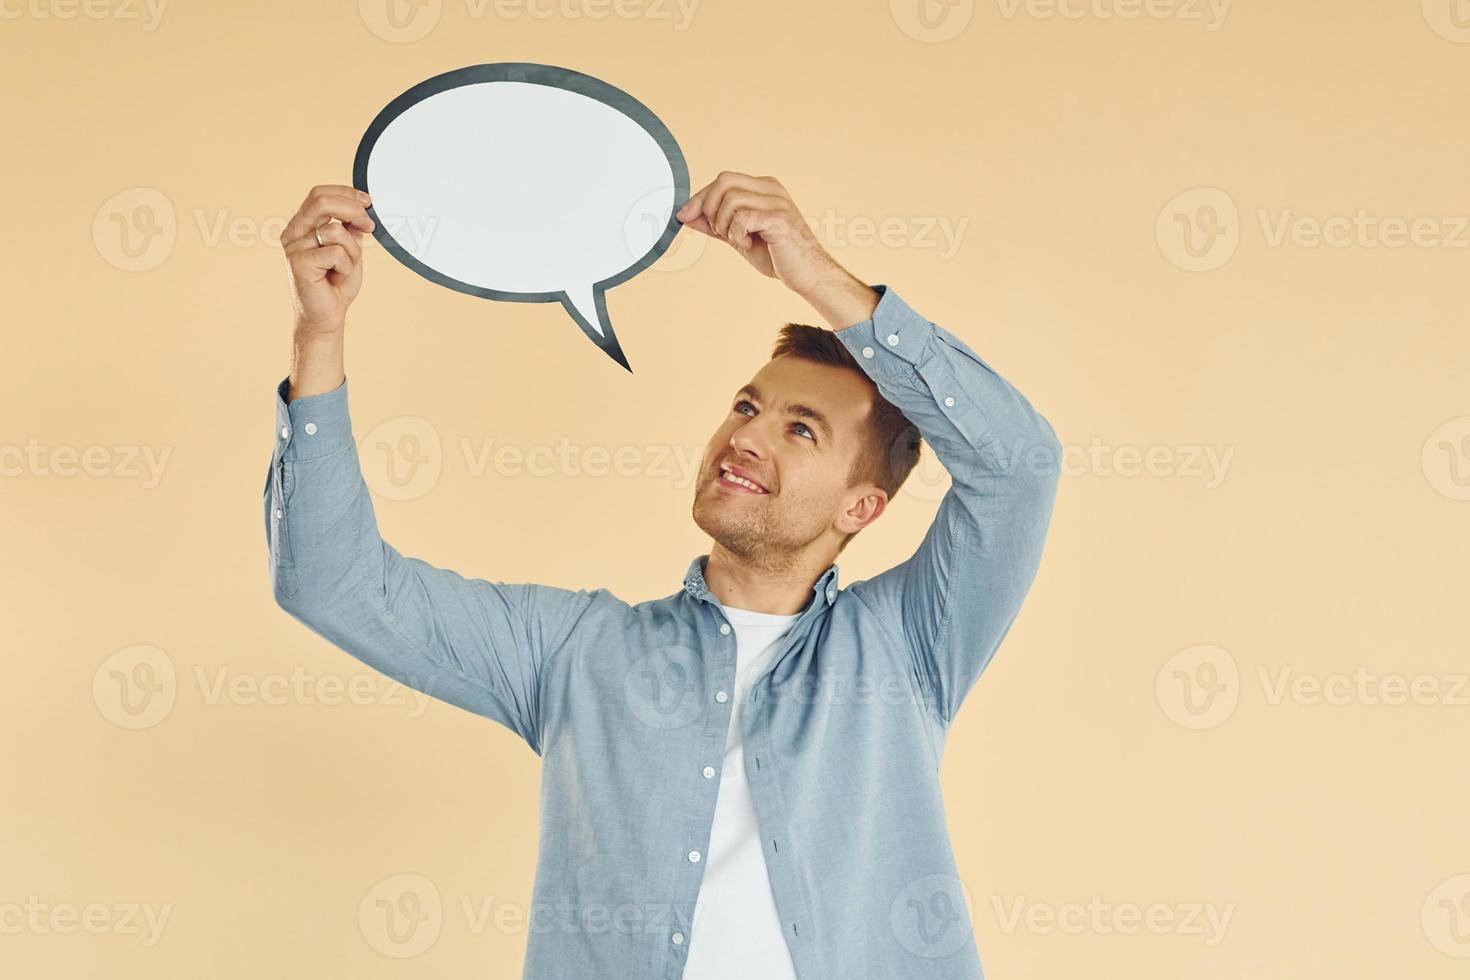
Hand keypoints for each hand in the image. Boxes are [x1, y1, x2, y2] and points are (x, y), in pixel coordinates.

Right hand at [280, 184, 375, 336]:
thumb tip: (361, 207)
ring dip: (352, 249)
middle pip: (322, 201)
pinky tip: (337, 276)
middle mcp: (294, 232)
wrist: (327, 315)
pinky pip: (336, 252)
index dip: (346, 193)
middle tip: (368, 226)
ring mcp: (294, 247)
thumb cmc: (335, 283)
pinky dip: (346, 265)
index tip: (367, 202)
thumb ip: (351, 227)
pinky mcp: (300, 263)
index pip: (320, 194)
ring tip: (344, 267)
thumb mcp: (349, 248)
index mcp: (302, 224)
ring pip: (335, 230)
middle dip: (353, 210)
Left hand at [676, 172, 837, 294]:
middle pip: (723, 181)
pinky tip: (749, 243)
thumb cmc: (776, 255)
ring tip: (739, 240)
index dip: (699, 198)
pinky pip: (743, 217)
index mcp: (763, 187)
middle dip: (709, 208)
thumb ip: (715, 224)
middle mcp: (771, 188)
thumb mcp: (738, 237)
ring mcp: (777, 201)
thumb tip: (687, 215)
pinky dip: (737, 234)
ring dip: (725, 225)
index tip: (684, 216)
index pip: (722, 180)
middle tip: (719, 231)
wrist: (806, 274)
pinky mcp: (779, 218)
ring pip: (731, 200)